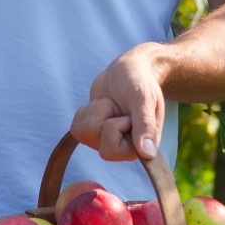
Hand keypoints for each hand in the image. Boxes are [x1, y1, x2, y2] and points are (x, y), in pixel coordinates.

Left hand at [71, 44, 166, 160]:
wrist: (129, 69)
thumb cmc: (140, 81)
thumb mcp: (144, 98)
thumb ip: (145, 124)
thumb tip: (148, 154)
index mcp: (140, 146)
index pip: (111, 151)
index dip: (114, 128)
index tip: (127, 115)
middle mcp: (123, 148)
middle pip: (94, 140)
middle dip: (102, 117)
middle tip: (117, 106)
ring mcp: (106, 141)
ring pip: (83, 133)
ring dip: (95, 111)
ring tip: (111, 104)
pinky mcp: (93, 132)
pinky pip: (76, 127)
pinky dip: (87, 111)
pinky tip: (102, 105)